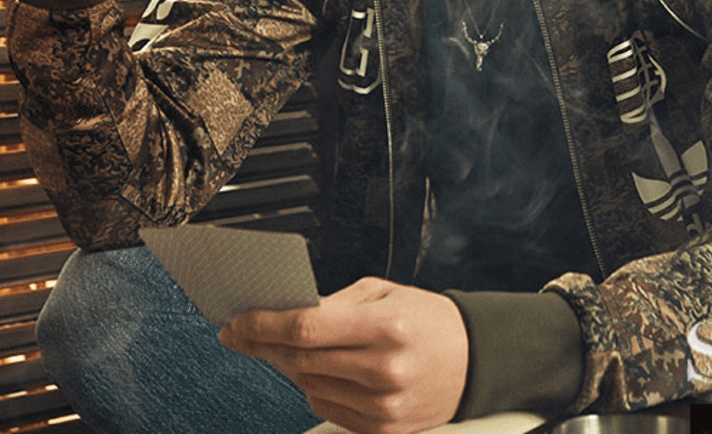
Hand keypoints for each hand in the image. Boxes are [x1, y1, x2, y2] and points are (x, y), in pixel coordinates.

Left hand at [219, 276, 468, 433]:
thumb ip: (337, 303)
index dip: (265, 325)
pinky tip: (321, 370)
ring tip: (288, 348)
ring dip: (290, 366)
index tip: (239, 321)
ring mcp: (384, 405)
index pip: (308, 328)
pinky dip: (315, 388)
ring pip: (309, 387)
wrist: (472, 358)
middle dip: (263, 345)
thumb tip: (287, 313)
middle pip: (302, 360)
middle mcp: (384, 369)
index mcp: (387, 326)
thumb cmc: (427, 319)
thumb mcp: (386, 292)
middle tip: (242, 333)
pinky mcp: (383, 429)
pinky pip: (328, 409)